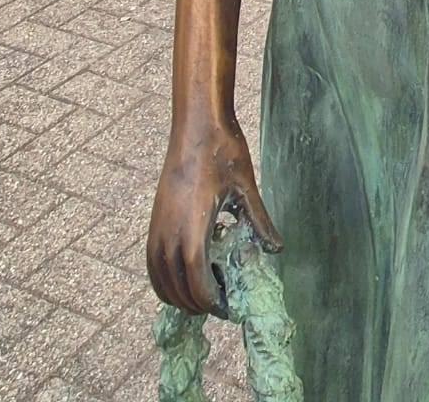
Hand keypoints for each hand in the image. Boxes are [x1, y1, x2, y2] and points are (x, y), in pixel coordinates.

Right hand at [145, 117, 279, 314]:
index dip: (211, 301)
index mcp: (192, 228)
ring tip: (202, 294)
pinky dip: (163, 278)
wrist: (196, 123)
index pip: (196, 282)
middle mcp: (168, 232)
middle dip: (197, 303)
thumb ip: (258, 222)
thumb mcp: (246, 188)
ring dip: (178, 294)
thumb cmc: (223, 151)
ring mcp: (157, 226)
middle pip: (176, 287)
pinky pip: (152, 262)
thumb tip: (276, 249)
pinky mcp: (154, 219)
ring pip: (159, 279)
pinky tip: (184, 274)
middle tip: (220, 303)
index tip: (228, 305)